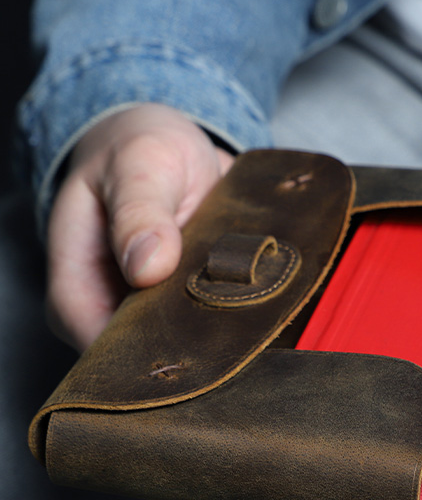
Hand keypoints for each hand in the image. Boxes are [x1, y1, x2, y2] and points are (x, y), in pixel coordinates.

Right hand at [46, 103, 232, 349]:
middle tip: (240, 317)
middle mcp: (114, 312)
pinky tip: (263, 300)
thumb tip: (147, 267)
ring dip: (223, 330)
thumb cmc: (139, 150)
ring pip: (191, 345)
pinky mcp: (189, 307)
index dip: (150, 355)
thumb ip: (139, 213)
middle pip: (153, 356)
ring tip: (255, 304)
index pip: (105, 351)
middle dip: (196, 345)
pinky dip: (240, 315)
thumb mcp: (138, 166)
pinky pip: (216, 326)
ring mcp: (154, 313)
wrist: (170, 143)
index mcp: (79, 291)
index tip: (197, 341)